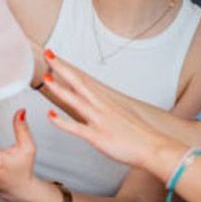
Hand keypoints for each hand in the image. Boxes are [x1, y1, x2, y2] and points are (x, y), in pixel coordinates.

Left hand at [43, 51, 170, 171]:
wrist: (153, 147)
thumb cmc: (139, 134)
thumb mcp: (122, 114)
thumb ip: (107, 108)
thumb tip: (99, 105)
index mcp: (106, 100)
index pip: (83, 79)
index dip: (69, 68)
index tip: (57, 57)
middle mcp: (101, 106)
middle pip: (78, 82)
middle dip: (62, 68)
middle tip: (49, 54)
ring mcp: (99, 120)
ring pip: (75, 100)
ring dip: (60, 89)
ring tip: (46, 78)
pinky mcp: (98, 136)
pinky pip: (76, 128)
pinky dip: (62, 122)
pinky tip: (51, 116)